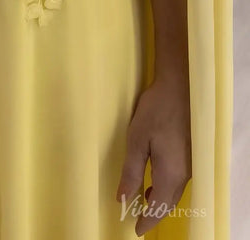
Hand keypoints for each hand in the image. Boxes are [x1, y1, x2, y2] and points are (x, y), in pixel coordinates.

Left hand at [116, 75, 190, 235]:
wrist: (179, 88)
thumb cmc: (155, 112)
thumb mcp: (136, 140)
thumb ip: (130, 172)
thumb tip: (123, 199)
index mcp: (170, 174)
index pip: (159, 207)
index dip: (148, 220)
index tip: (136, 231)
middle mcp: (184, 173)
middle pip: (169, 202)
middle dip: (154, 213)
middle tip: (139, 220)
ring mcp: (190, 163)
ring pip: (174, 191)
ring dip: (160, 200)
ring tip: (143, 200)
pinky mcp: (190, 153)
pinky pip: (178, 179)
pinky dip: (165, 187)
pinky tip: (154, 179)